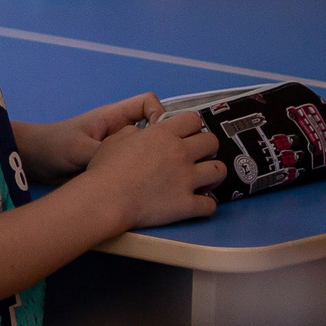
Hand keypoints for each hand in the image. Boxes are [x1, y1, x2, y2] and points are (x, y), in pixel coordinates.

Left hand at [20, 92, 161, 179]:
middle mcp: (121, 130)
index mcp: (113, 117)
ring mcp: (119, 148)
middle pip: (155, 127)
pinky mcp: (115, 164)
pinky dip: (147, 173)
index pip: (148, 103)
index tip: (161, 137)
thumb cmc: (52, 146)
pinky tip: (150, 187)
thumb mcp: (78, 149)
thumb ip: (103, 152)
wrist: (33, 162)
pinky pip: (138, 165)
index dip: (160, 115)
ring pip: (149, 149)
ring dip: (158, 159)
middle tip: (172, 162)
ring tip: (165, 176)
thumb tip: (131, 164)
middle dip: (166, 142)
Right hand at [77, 107, 223, 230]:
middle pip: (212, 142)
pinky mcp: (188, 204)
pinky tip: (197, 204)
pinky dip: (205, 205)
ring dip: (212, 174)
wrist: (106, 199)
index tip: (185, 135)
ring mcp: (187, 179)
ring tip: (202, 180)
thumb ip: (132, 132)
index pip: (193, 120)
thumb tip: (140, 133)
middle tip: (195, 157)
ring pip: (220, 170)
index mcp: (163, 134)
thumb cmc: (104, 168)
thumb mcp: (114, 140)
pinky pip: (210, 205)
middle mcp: (181, 153)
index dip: (191, 127)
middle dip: (206, 148)